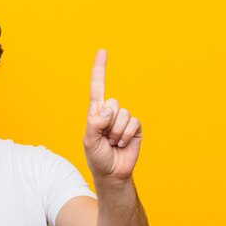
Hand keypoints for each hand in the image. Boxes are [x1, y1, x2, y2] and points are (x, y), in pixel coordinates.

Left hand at [84, 49, 141, 180]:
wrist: (112, 173)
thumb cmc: (97, 157)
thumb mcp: (89, 141)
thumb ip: (95, 123)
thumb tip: (108, 109)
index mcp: (96, 112)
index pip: (97, 87)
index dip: (100, 69)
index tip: (102, 51)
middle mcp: (110, 113)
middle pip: (113, 103)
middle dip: (108, 123)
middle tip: (105, 138)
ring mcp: (124, 120)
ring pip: (123, 115)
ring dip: (116, 132)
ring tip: (113, 143)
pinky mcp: (136, 127)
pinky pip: (133, 122)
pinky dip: (126, 135)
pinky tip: (122, 144)